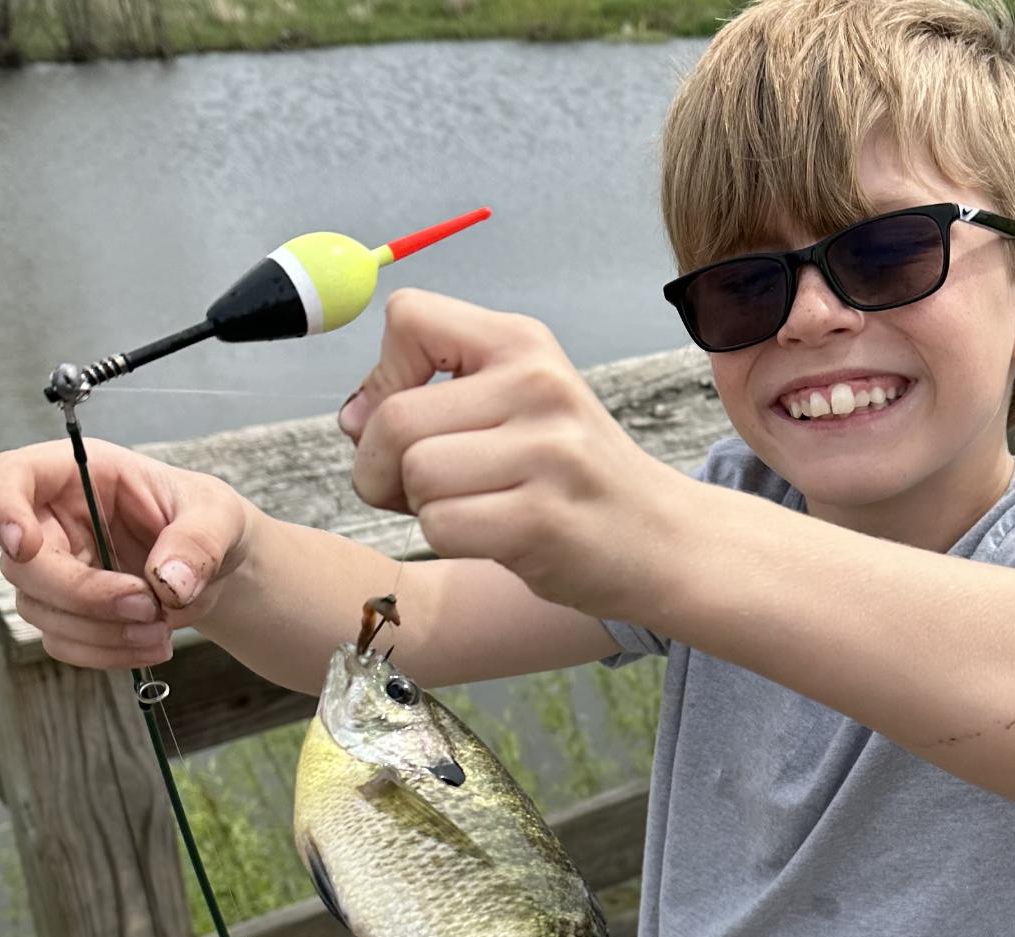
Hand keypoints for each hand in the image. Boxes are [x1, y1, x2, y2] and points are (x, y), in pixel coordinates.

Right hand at [0, 439, 252, 668]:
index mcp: (76, 474)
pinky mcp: (65, 613)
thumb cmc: (207, 520)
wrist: (219, 565)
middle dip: (82, 593)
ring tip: (162, 630)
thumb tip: (168, 582)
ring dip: (101, 631)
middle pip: (21, 563)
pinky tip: (153, 645)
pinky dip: (107, 652)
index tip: (24, 545)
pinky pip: (63, 641)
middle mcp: (52, 520)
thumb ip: (199, 540)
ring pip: (39, 610)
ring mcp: (52, 570)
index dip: (2, 508)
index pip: (9, 476)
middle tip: (148, 605)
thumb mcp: (218, 514)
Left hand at [338, 289, 691, 617]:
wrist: (661, 537)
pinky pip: (441, 526)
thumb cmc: (569, 474)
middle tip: (424, 487)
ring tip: (471, 507)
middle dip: (382, 465)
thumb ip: (427, 396)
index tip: (416, 414)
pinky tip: (493, 535)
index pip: (408, 318)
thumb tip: (352, 418)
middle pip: (394, 418)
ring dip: (420, 507)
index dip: (385, 377)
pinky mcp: (544, 519)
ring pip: (415, 474)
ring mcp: (547, 451)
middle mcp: (538, 384)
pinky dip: (449, 539)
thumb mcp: (513, 404)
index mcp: (524, 343)